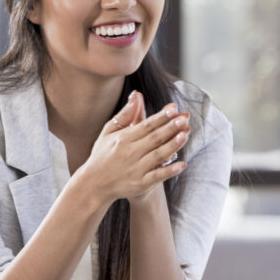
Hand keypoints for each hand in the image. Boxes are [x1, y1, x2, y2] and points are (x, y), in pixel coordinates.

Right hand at [77, 91, 189, 207]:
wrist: (94, 184)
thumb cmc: (102, 155)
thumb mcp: (109, 132)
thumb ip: (125, 115)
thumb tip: (136, 95)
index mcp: (123, 139)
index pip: (146, 125)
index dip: (161, 117)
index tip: (174, 109)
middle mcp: (130, 153)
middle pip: (154, 138)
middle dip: (171, 128)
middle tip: (185, 118)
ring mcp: (136, 169)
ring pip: (158, 155)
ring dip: (173, 145)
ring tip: (185, 134)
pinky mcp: (140, 184)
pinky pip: (157, 176)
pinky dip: (170, 171)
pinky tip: (182, 164)